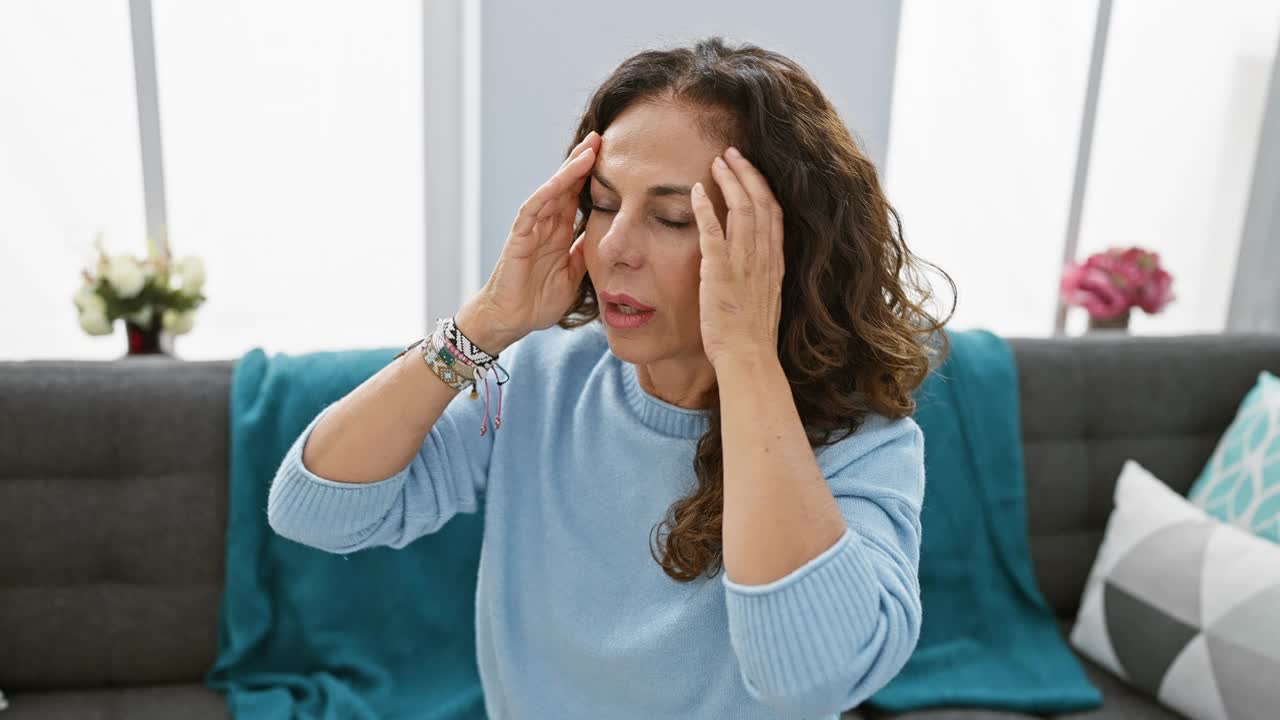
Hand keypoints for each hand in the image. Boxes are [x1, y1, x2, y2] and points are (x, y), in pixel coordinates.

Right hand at [472, 131, 599, 345]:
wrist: (512, 321)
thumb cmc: (539, 299)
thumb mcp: (575, 274)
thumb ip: (587, 253)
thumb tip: (609, 237)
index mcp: (560, 232)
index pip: (579, 196)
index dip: (595, 177)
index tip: (617, 158)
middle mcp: (545, 224)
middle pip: (566, 184)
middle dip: (583, 161)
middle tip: (604, 136)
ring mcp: (531, 228)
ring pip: (552, 190)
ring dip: (569, 169)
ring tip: (589, 148)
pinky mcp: (518, 237)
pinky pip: (533, 208)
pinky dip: (547, 192)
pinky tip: (562, 178)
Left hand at [689, 146, 784, 369]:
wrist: (748, 357)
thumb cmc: (751, 337)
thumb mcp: (764, 300)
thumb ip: (759, 278)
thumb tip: (752, 268)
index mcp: (774, 263)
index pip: (774, 214)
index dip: (762, 187)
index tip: (750, 170)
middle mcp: (764, 258)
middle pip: (762, 202)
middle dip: (747, 173)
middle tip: (732, 154)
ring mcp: (744, 264)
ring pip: (743, 209)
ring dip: (729, 181)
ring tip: (717, 162)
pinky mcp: (721, 273)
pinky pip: (714, 232)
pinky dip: (707, 208)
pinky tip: (697, 191)